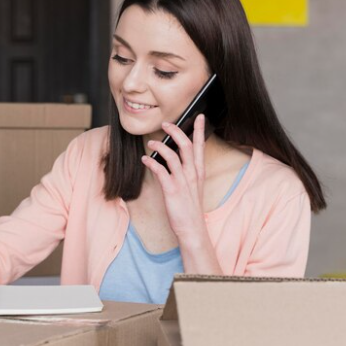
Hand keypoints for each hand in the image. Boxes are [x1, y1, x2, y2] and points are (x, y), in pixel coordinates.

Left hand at [141, 114, 207, 237]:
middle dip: (176, 131)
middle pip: (186, 146)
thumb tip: (173, 158)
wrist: (192, 229)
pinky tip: (145, 159)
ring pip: (173, 156)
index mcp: (199, 172)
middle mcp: (192, 174)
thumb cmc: (190, 208)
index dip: (199, 130)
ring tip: (151, 143)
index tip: (197, 116)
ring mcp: (183, 182)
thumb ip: (186, 171)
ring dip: (160, 146)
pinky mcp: (172, 191)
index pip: (200, 146)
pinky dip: (152, 163)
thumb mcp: (193, 186)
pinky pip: (161, 172)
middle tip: (166, 123)